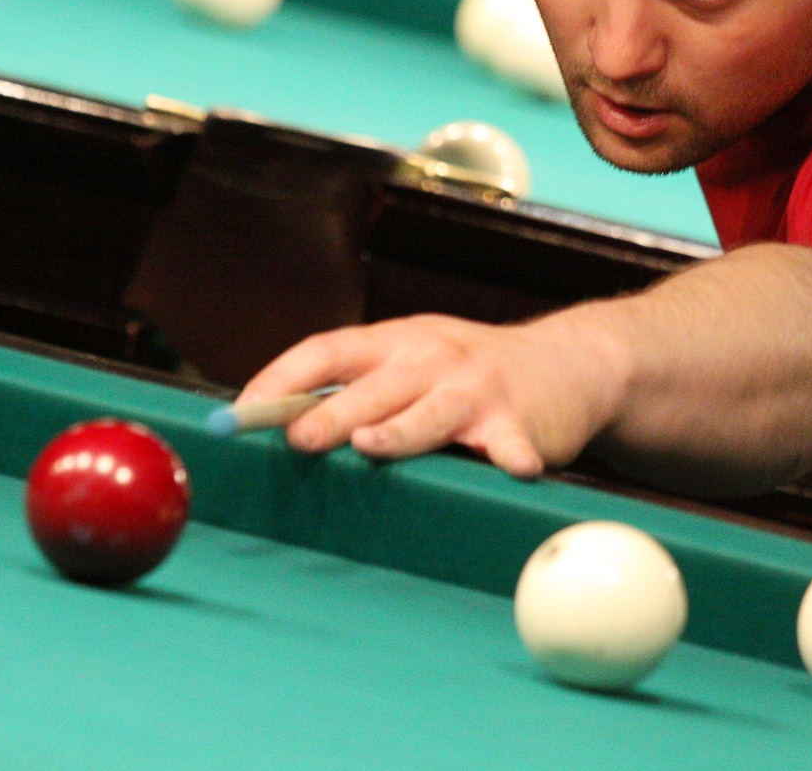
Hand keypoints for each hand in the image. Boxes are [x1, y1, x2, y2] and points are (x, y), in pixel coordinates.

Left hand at [234, 312, 625, 479]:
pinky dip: (510, 455)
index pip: (326, 351)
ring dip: (401, 431)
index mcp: (395, 342)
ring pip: (431, 413)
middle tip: (296, 440)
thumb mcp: (413, 363)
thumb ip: (358, 388)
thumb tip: (274, 425)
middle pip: (373, 387)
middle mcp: (432, 358)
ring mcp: (477, 389)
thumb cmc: (471, 375)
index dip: (280, 379)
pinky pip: (511, 442)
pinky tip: (513, 468)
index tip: (240, 414)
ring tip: (371, 447)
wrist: (571, 363)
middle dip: (331, 414)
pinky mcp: (520, 421)